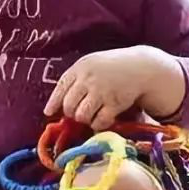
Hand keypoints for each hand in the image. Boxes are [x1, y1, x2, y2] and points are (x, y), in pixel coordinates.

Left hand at [43, 46, 183, 129]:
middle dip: (71, 113)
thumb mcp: (90, 65)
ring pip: (81, 116)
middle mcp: (88, 79)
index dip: (53, 103)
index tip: (48, 113)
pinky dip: (98, 124)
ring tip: (90, 116)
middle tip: (77, 114)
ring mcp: (102, 92)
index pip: (60, 88)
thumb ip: (75, 79)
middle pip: (69, 106)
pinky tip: (101, 120)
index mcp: (80, 68)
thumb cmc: (111, 67)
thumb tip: (56, 104)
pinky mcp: (115, 103)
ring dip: (84, 120)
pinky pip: (99, 121)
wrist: (140, 67)